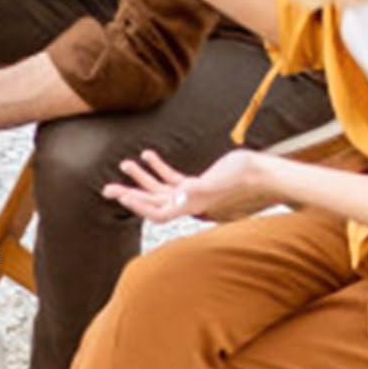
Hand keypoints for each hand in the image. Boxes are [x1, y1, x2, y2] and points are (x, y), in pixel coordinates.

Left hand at [102, 146, 279, 223]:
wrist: (261, 172)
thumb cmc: (241, 178)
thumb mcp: (216, 181)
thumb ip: (197, 190)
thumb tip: (180, 194)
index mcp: (191, 207)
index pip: (158, 213)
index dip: (139, 207)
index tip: (122, 197)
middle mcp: (187, 204)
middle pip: (151, 202)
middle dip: (129, 194)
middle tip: (106, 188)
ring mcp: (191, 195)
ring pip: (159, 188)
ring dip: (141, 177)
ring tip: (124, 164)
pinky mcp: (196, 183)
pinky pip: (172, 178)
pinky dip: (159, 167)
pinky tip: (148, 155)